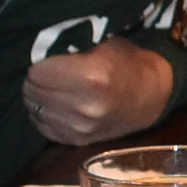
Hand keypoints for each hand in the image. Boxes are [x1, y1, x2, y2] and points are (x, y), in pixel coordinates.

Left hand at [22, 39, 177, 143]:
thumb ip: (72, 49)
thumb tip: (38, 52)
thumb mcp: (104, 45)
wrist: (153, 96)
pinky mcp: (79, 141)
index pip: (37, 72)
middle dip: (36, 81)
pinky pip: (44, 127)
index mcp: (91, 77)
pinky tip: (57, 105)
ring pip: (36, 110)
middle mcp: (84, 106)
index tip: (47, 60)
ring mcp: (81, 127)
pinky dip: (46, 115)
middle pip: (33, 92)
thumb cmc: (127, 63)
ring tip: (53, 89)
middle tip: (48, 74)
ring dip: (39, 99)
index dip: (39, 63)